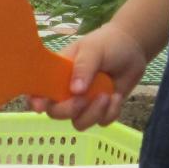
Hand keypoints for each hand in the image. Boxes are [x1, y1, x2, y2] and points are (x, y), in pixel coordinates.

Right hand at [28, 23, 148, 131]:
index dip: (35, 101)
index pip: (38, 91)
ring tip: (107, 96)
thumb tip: (75, 90)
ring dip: (93, 114)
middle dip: (70, 110)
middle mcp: (67, 92)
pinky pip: (101, 123)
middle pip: (56, 113)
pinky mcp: (101, 111)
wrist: (133, 49)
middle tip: (85, 99)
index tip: (41, 106)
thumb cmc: (107, 44)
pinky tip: (116, 96)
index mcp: (57, 75)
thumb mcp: (93, 50)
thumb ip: (83, 68)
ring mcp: (84, 103)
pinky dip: (111, 112)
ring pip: (79, 123)